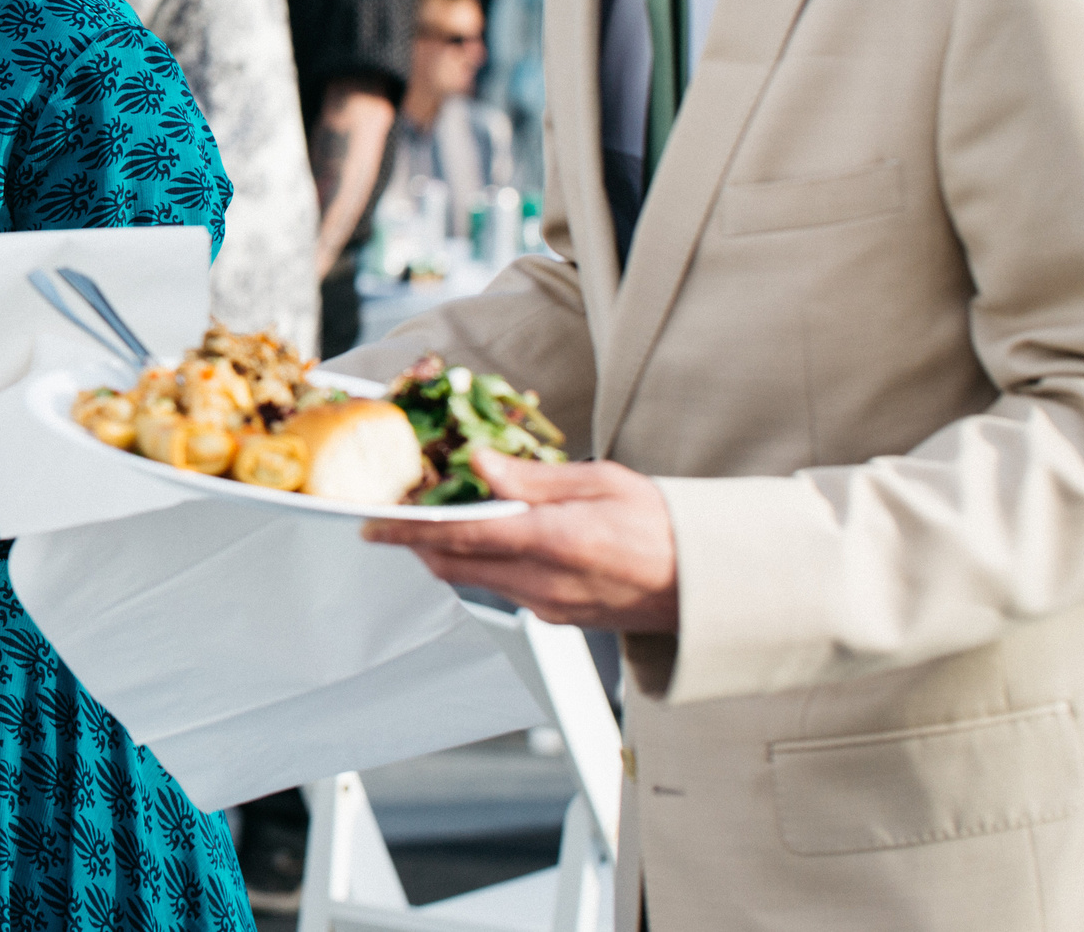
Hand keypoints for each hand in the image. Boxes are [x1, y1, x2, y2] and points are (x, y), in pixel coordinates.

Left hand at [361, 450, 680, 632]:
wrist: (711, 584)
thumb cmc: (667, 526)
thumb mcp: (602, 482)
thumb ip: (532, 479)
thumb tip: (479, 464)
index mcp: (555, 542)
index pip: (461, 537)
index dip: (409, 531)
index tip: (372, 525)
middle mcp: (546, 584)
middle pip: (455, 565)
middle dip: (419, 540)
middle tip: (396, 512)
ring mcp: (551, 607)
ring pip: (475, 580)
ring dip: (448, 552)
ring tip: (436, 519)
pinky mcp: (558, 619)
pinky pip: (503, 591)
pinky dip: (481, 566)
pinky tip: (486, 541)